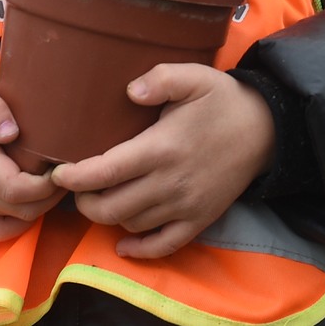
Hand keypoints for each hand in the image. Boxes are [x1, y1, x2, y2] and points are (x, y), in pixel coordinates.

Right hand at [0, 76, 61, 239]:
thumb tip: (11, 132)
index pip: (15, 188)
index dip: (46, 184)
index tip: (61, 164)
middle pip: (22, 208)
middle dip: (51, 194)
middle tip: (64, 170)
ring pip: (16, 220)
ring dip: (41, 205)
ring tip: (52, 180)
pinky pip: (1, 230)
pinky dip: (22, 219)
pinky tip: (33, 197)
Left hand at [48, 64, 274, 259]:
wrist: (266, 129)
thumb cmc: (222, 100)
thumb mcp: (194, 76)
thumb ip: (160, 79)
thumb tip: (129, 91)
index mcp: (162, 148)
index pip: (106, 172)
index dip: (75, 177)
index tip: (58, 171)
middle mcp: (170, 183)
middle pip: (111, 207)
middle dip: (84, 201)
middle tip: (76, 185)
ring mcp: (185, 206)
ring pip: (131, 225)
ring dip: (108, 217)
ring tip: (99, 199)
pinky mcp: (199, 220)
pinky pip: (163, 245)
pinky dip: (139, 249)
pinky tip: (124, 243)